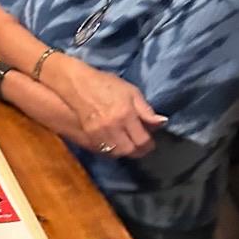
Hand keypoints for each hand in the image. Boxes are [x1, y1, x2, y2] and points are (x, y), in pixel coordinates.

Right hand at [49, 57, 164, 156]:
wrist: (77, 85)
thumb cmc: (106, 85)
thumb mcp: (131, 92)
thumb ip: (146, 110)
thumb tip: (162, 123)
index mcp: (125, 114)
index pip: (142, 140)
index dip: (149, 144)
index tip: (150, 140)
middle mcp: (112, 127)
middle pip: (130, 150)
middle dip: (139, 150)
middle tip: (141, 144)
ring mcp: (99, 134)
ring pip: (117, 153)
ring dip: (126, 151)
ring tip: (129, 143)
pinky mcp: (88, 137)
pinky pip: (104, 152)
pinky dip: (113, 150)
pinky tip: (115, 142)